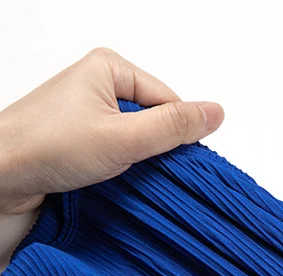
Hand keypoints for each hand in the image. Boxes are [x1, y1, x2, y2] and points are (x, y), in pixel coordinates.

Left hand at [0, 47, 223, 214]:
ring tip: (117, 176)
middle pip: (154, 120)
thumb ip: (174, 127)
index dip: (174, 134)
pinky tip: (109, 181)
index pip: (169, 101)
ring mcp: (86, 112)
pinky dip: (120, 169)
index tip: (164, 160)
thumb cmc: (46, 149)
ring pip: (137, 139)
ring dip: (136, 162)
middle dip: (153, 149)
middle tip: (136, 168)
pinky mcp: (78, 138)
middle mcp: (98, 85)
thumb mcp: (124, 138)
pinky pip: (117, 151)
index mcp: (109, 67)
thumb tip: (218, 112)